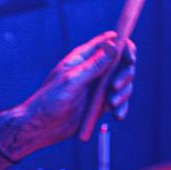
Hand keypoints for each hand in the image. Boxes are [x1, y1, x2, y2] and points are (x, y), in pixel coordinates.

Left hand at [21, 31, 137, 147]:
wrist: (42, 127)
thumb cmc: (50, 100)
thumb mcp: (72, 80)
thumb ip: (94, 64)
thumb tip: (113, 44)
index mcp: (84, 57)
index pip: (110, 42)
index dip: (124, 46)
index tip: (129, 59)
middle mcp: (93, 69)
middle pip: (122, 63)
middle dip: (125, 73)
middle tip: (116, 86)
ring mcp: (98, 86)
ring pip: (123, 83)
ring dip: (124, 92)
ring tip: (112, 104)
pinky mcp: (101, 103)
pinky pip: (119, 101)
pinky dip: (122, 107)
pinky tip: (118, 116)